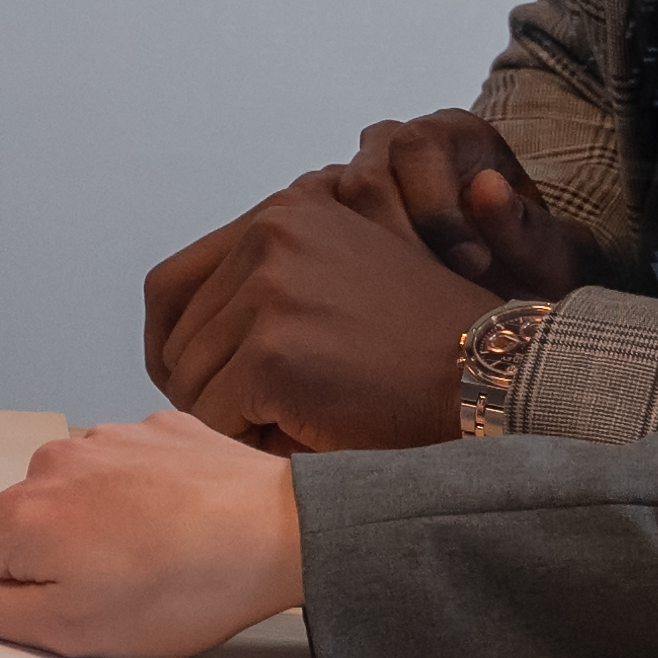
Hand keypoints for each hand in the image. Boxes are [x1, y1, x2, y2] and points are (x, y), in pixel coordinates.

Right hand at [0, 411, 309, 657]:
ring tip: (158, 570)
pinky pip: (119, 479)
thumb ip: (5, 616)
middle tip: (110, 602)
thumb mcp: (79, 635)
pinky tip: (177, 531)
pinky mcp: (150, 430)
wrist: (286, 526)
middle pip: (5, 532)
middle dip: (38, 571)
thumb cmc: (188, 586)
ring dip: (92, 539)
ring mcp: (99, 440)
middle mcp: (46, 468)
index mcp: (18, 524)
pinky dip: (134, 510)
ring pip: (67, 506)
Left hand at [132, 167, 521, 451]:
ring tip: (298, 422)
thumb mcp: (342, 277)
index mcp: (282, 214)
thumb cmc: (421, 346)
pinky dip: (247, 443)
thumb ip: (268, 285)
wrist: (489, 376)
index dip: (170, 344)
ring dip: (232, 418)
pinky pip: (214, 419)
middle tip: (264, 419)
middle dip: (207, 390)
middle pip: (176, 338)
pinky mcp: (271, 353)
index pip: (170, 284)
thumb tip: (168, 347)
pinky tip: (303, 437)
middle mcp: (269, 236)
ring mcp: (269, 293)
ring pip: (191, 383)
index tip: (192, 384)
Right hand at [334, 110, 594, 301]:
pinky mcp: (334, 221)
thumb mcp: (552, 257)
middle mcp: (397, 146)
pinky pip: (316, 239)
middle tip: (439, 296)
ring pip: (329, 211)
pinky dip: (342, 275)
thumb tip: (484, 189)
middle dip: (401, 244)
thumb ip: (525, 228)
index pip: (419, 145)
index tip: (473, 264)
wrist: (516, 294)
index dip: (438, 207)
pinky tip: (381, 310)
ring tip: (413, 307)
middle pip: (365, 178)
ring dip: (368, 266)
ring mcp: (358, 182)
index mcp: (454, 134)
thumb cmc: (533, 266)